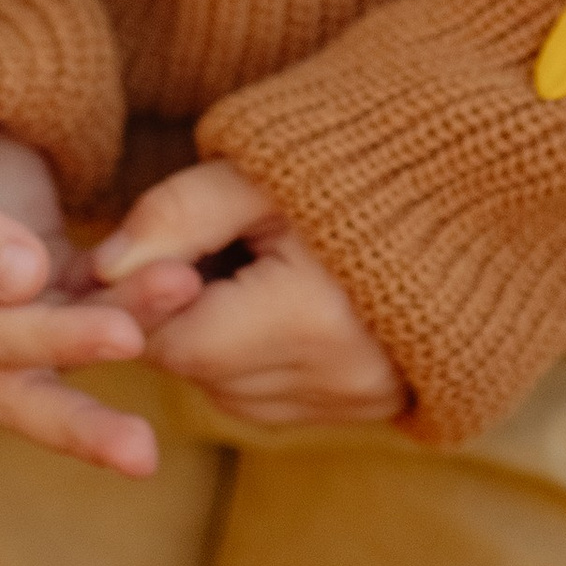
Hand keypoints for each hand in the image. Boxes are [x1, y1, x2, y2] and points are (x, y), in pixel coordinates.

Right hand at [0, 121, 156, 477]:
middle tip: (141, 455)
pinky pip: (90, 304)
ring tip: (186, 297)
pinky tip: (182, 283)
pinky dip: (133, 297)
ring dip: (126, 331)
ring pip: (64, 350)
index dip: (43, 341)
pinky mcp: (40, 294)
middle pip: (14, 389)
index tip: (118, 336)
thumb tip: (21, 282)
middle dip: (80, 425)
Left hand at [93, 162, 410, 430]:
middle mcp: (338, 377)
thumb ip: (175, 215)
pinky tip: (280, 297)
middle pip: (204, 373)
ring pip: (236, 393)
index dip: (145, 299)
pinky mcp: (376, 405)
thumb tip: (99, 269)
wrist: (466, 175)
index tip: (144, 252)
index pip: (176, 341)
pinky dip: (259, 358)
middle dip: (182, 317)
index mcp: (309, 317)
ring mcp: (361, 398)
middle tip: (200, 248)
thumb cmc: (352, 160)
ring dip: (219, 341)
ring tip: (248, 266)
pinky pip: (280, 399)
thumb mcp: (256, 171)